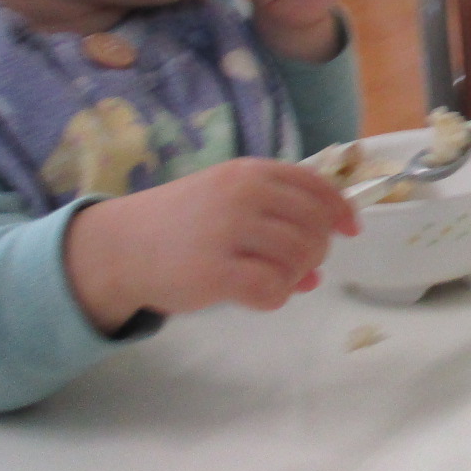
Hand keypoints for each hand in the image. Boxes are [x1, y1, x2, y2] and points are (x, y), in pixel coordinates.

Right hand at [65, 158, 356, 332]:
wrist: (121, 245)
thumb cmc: (180, 223)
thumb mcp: (227, 201)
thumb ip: (275, 223)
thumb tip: (317, 270)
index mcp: (249, 172)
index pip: (315, 185)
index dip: (340, 209)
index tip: (349, 230)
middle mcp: (243, 195)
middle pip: (314, 225)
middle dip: (315, 250)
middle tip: (296, 265)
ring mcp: (229, 232)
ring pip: (300, 257)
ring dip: (295, 276)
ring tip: (273, 280)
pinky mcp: (215, 272)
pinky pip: (273, 290)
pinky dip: (275, 298)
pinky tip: (258, 297)